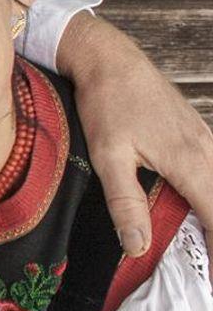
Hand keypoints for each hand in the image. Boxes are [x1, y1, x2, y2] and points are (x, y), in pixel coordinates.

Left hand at [57, 13, 212, 256]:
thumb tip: (137, 247)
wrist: (111, 59)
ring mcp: (209, 141)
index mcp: (190, 163)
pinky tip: (207, 212)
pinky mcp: (201, 134)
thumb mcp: (108, 156)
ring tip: (212, 250)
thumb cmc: (107, 104)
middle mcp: (209, 152)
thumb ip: (124, 202)